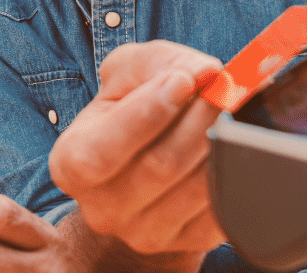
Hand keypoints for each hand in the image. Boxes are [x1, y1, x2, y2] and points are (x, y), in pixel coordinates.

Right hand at [48, 40, 224, 255]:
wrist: (147, 158)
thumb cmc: (132, 109)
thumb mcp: (129, 73)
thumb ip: (158, 62)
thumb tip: (204, 72)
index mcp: (72, 165)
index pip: (102, 151)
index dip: (146, 114)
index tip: (182, 80)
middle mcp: (102, 208)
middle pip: (159, 166)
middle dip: (198, 119)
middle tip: (223, 86)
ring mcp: (144, 234)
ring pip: (195, 187)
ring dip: (222, 141)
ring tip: (232, 109)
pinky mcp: (186, 243)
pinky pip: (220, 207)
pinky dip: (233, 169)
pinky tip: (234, 143)